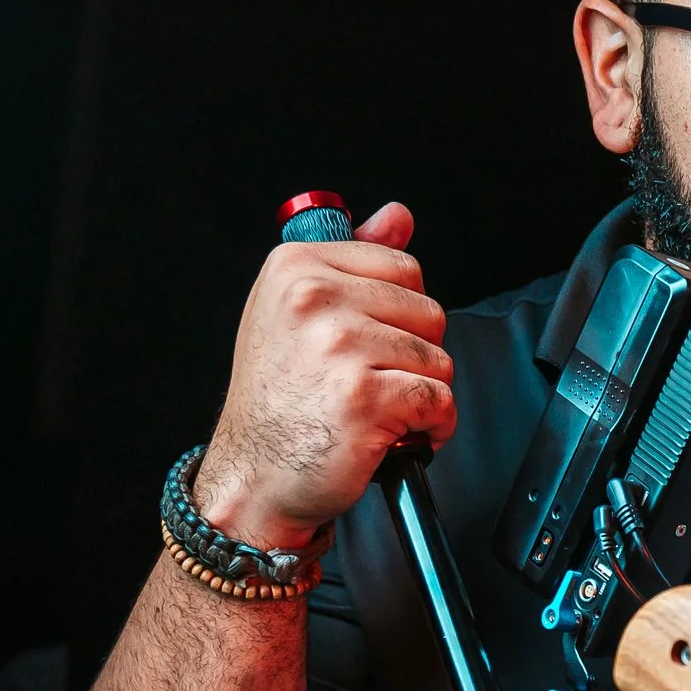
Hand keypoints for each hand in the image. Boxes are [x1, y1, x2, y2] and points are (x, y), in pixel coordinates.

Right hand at [194, 202, 455, 547]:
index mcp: (297, 266)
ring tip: (377, 412)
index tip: (369, 344)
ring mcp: (339, 345)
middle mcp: (313, 297)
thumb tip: (398, 214)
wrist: (252, 476)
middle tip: (370, 383)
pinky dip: (432, 427)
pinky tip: (396, 436)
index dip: (401, 315)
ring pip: (438, 358)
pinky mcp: (364, 396)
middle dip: (415, 356)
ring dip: (421, 394)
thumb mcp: (297, 313)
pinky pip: (439, 401)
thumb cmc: (278, 402)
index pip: (404, 268)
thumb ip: (352, 260)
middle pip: (428, 311)